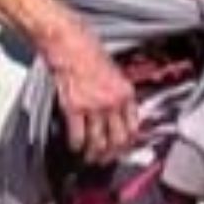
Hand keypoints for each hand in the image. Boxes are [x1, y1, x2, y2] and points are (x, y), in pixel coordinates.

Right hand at [45, 23, 137, 163]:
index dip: (128, 144)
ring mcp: (94, 106)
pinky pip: (78, 136)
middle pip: (118, 140)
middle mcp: (113, 102)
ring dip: (94, 155)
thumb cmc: (89, 53)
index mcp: (126, 93)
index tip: (122, 150)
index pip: (134, 128)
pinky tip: (75, 148)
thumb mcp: (114, 74)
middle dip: (112, 155)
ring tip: (90, 158)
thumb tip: (120, 117)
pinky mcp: (74, 108)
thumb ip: (118, 95)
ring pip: (98, 142)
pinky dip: (76, 146)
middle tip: (105, 160)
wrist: (70, 43)